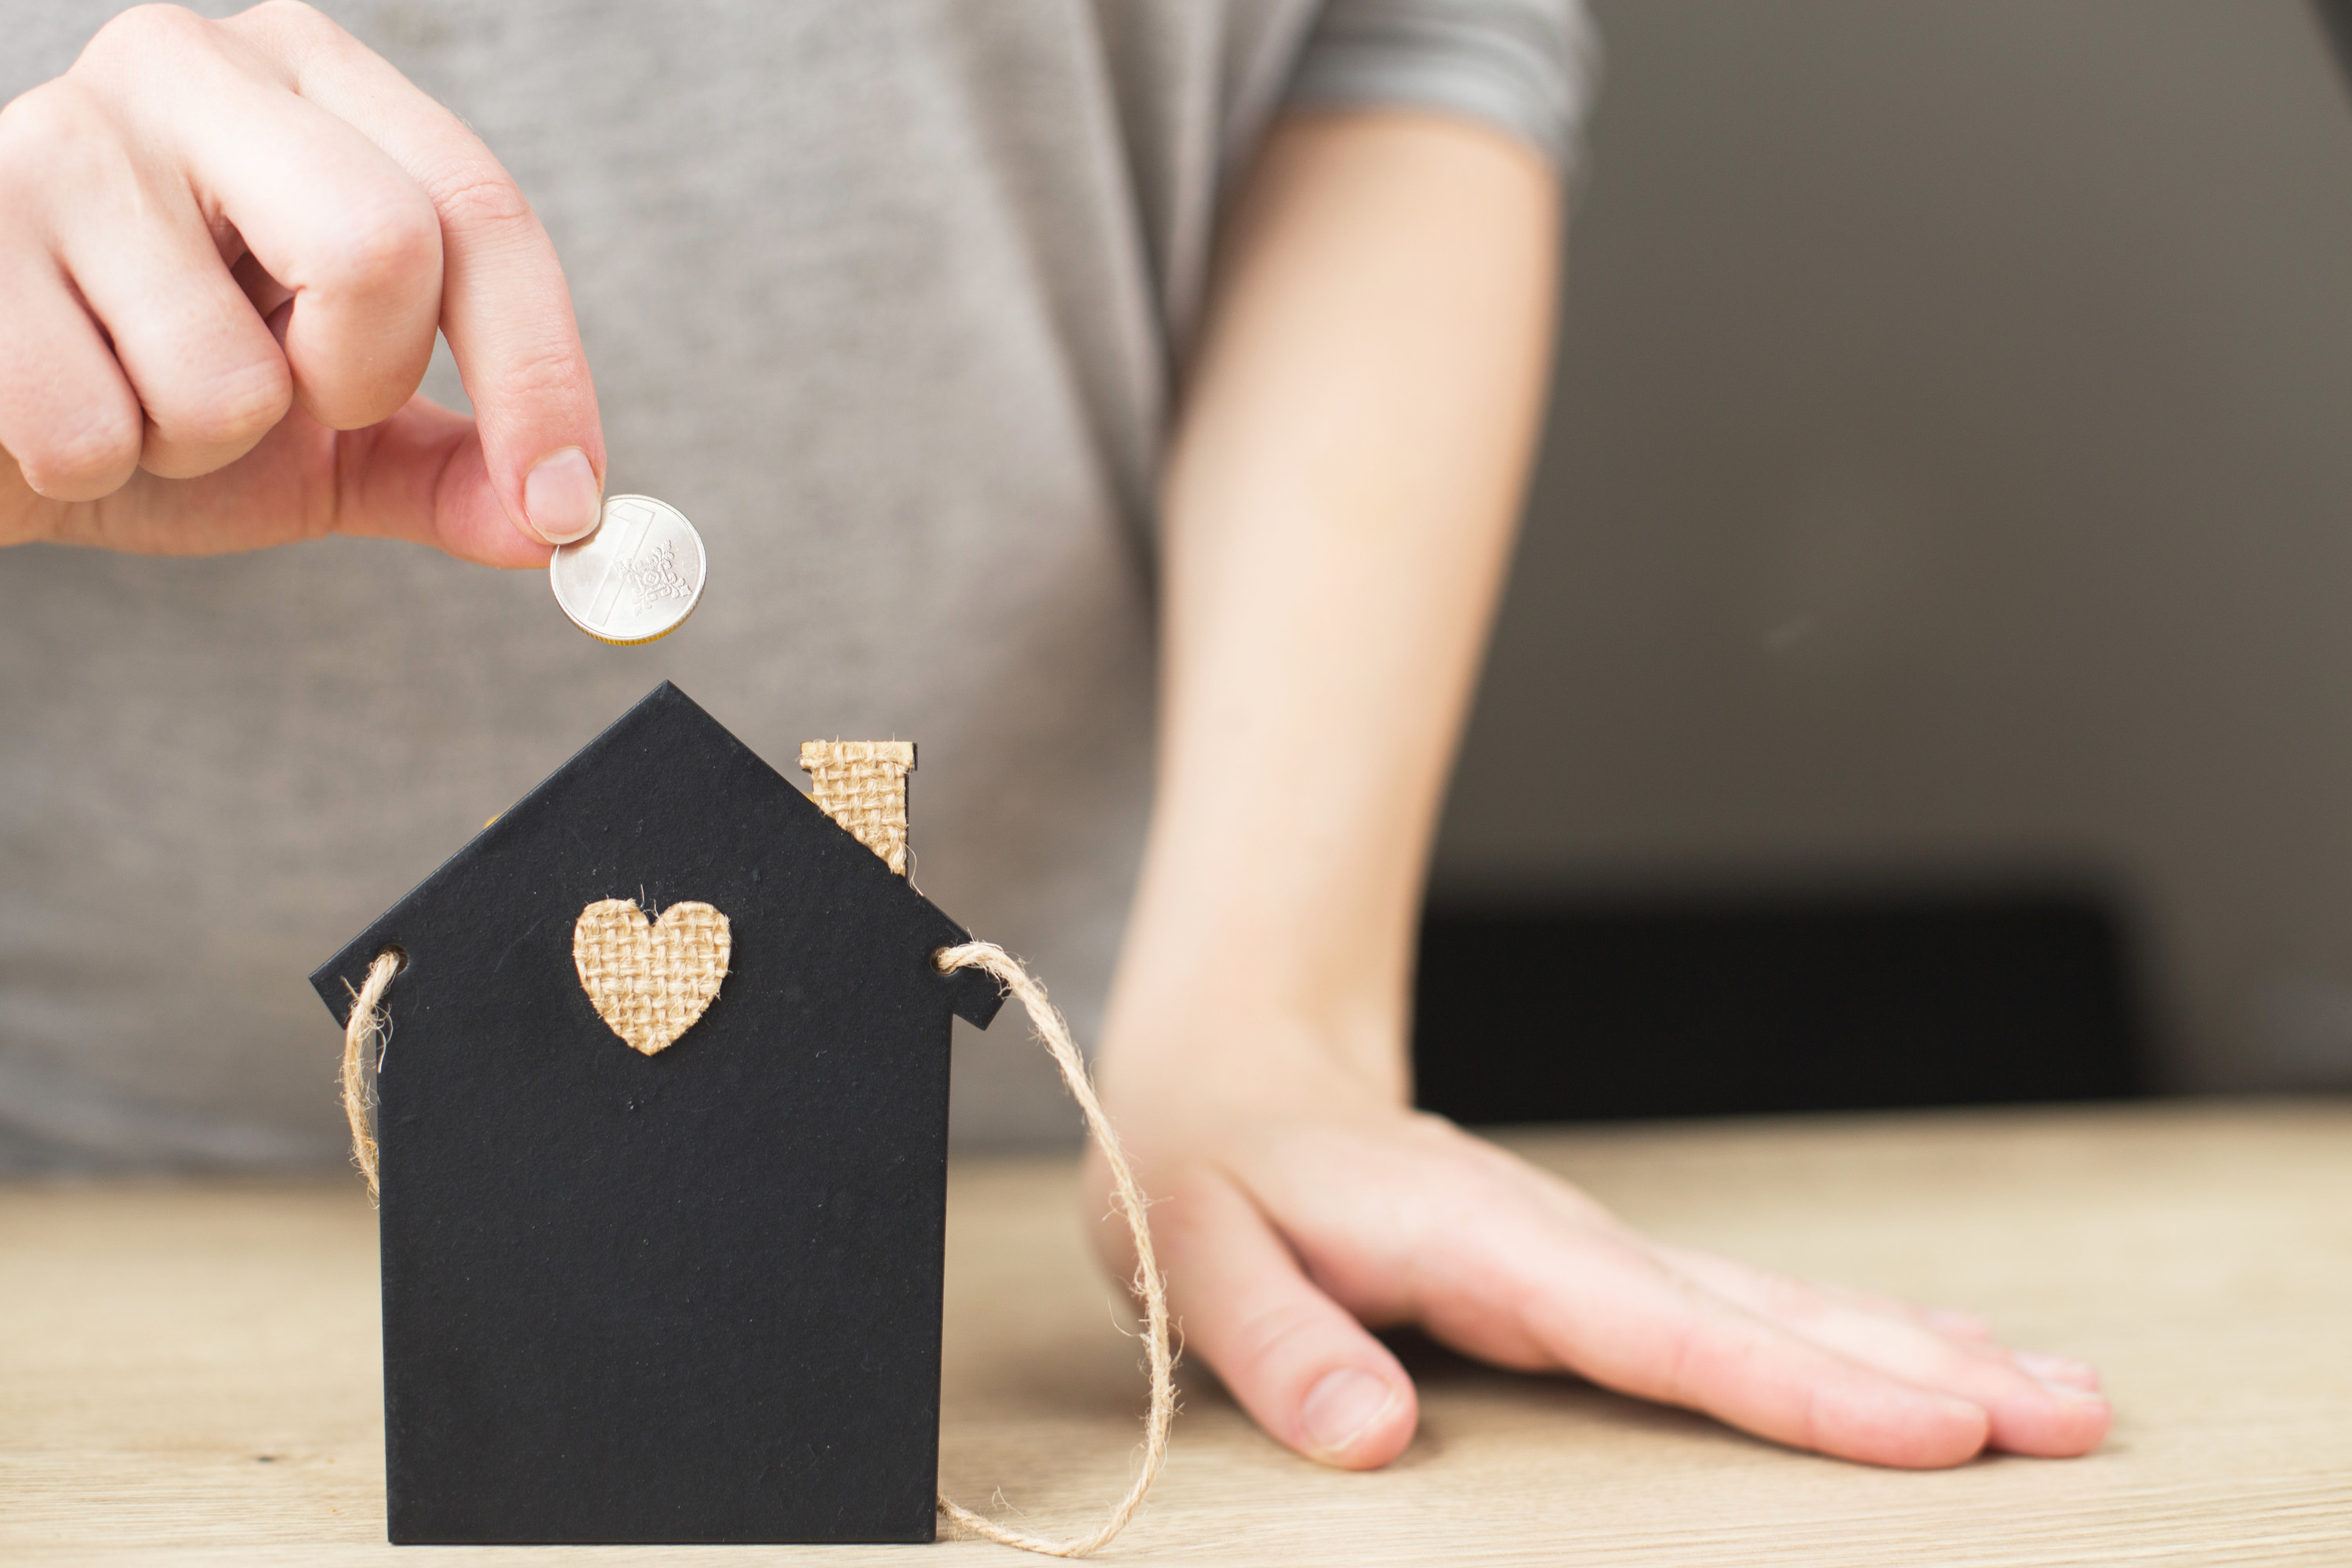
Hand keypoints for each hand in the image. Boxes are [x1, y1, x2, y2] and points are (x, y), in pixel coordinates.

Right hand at [0, 2, 600, 563]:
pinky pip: (88, 426)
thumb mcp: (326, 435)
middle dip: (360, 382)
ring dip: (199, 444)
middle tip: (295, 404)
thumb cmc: (147, 394)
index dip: (541, 374)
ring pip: (232, 373)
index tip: (568, 506)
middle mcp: (192, 67)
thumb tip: (561, 526)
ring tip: (133, 395)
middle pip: (383, 247)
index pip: (480, 209)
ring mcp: (60, 133)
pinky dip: (87, 465)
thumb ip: (452, 470)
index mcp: (311, 85)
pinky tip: (43, 408)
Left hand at [1087, 1043, 2112, 1470]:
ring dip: (1918, 1350)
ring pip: (1774, 1305)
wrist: (1237, 1079)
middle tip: (2072, 1418)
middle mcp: (1560, 1243)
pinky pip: (1739, 1312)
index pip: (1658, 1326)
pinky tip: (1934, 1362)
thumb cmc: (1209, 1170)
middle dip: (1920, 1369)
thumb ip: (1280, 1344)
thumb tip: (1374, 1435)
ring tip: (2060, 1395)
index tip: (1936, 1427)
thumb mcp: (1192, 1254)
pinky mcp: (1590, 1275)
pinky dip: (1850, 1339)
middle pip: (1761, 1312)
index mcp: (1479, 1243)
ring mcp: (1587, 1256)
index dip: (1797, 1384)